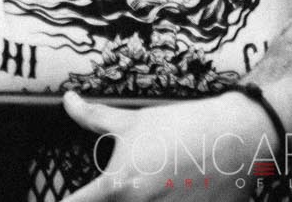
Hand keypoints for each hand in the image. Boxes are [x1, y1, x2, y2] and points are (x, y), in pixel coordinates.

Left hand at [61, 90, 269, 197]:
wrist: (237, 137)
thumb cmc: (180, 127)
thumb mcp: (130, 121)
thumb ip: (92, 117)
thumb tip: (67, 101)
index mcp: (117, 186)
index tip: (54, 200)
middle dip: (106, 200)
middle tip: (118, 186)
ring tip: (151, 187)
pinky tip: (171, 195)